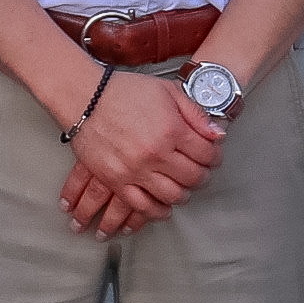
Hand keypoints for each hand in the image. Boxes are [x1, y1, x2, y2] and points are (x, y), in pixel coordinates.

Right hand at [57, 69, 220, 239]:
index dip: (214, 157)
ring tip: (182, 190)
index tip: (212, 158)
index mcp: (172, 130)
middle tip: (200, 174)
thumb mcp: (168, 91)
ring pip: (171, 195)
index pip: (207, 154)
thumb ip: (196, 114)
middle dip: (202, 177)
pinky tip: (162, 208)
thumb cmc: (126, 91)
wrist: (85, 97)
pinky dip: (156, 211)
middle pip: (192, 178)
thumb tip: (218, 135)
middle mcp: (156, 153)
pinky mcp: (116, 180)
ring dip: (182, 195)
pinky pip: (141, 205)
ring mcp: (135, 169)